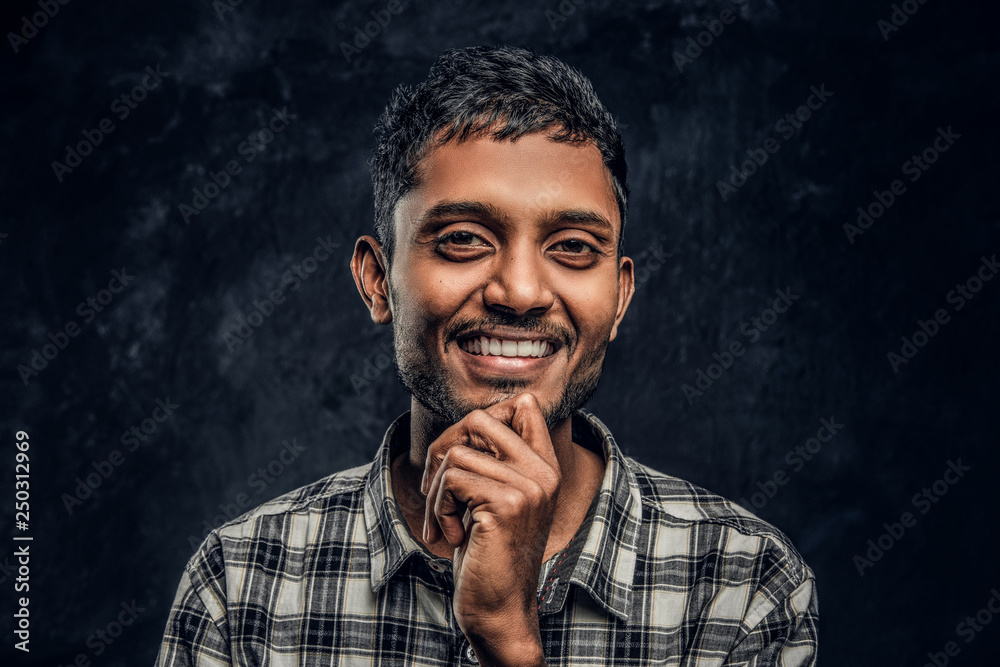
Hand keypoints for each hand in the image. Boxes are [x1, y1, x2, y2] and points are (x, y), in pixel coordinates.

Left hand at [421, 392, 557, 665]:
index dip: (480, 423)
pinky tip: (454, 535)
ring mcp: (529, 487)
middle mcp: (544, 471)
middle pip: (479, 418)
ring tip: (448, 520)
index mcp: (546, 466)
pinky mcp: (508, 504)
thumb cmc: (488, 554)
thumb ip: (493, 459)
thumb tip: (464, 423)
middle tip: (440, 488)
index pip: (524, 405)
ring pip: (456, 453)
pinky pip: (451, 481)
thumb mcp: (495, 498)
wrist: (500, 609)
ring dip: (437, 490)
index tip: (466, 460)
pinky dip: (438, 509)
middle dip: (444, 449)